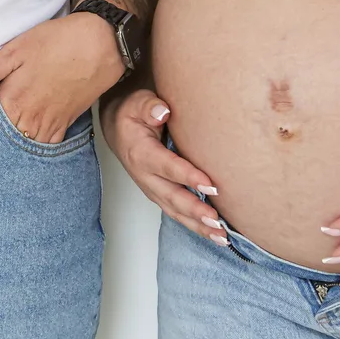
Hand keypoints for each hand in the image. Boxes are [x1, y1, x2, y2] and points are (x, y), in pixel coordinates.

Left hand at [0, 13, 124, 145]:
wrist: (101, 43)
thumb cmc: (57, 42)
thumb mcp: (14, 51)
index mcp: (13, 102)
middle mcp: (31, 120)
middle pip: (4, 140)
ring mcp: (50, 124)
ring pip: (24, 146)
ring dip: (13, 142)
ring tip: (3, 134)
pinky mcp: (66, 123)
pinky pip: (46, 144)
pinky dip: (35, 143)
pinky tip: (28, 133)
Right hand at [100, 89, 227, 243]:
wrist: (118, 129)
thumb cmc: (132, 114)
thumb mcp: (137, 103)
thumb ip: (150, 106)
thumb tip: (163, 112)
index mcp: (141, 154)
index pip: (168, 167)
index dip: (189, 177)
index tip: (211, 186)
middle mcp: (145, 176)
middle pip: (172, 197)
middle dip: (194, 211)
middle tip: (216, 220)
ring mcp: (152, 189)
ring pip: (175, 211)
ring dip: (197, 225)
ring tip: (220, 236)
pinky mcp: (159, 195)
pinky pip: (177, 213)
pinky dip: (195, 226)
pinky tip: (214, 233)